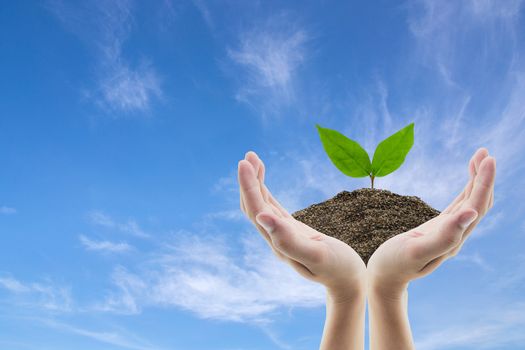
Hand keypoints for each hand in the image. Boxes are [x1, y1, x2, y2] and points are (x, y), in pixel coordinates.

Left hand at [238, 151, 365, 300]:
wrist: (349, 283)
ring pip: (261, 204)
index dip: (249, 187)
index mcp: (278, 243)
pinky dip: (265, 190)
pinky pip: (272, 207)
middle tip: (249, 155)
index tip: (245, 163)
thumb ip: (288, 240)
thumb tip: (261, 217)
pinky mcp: (292, 230)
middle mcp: (275, 239)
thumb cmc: (339, 269)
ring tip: (252, 158)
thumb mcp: (317, 256)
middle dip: (248, 180)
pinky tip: (262, 177)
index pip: (256, 211)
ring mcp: (282, 234)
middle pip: (254, 206)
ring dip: (254, 182)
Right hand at [367, 148, 495, 293]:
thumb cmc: (394, 264)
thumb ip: (444, 236)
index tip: (488, 159)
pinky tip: (468, 178)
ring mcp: (448, 231)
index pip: (476, 207)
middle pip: (478, 203)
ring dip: (478, 180)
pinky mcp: (439, 228)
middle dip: (484, 177)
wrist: (384, 278)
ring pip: (471, 202)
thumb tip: (471, 214)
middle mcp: (456, 235)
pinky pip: (459, 205)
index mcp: (453, 239)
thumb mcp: (416, 251)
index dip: (484, 183)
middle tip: (485, 152)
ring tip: (480, 156)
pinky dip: (466, 189)